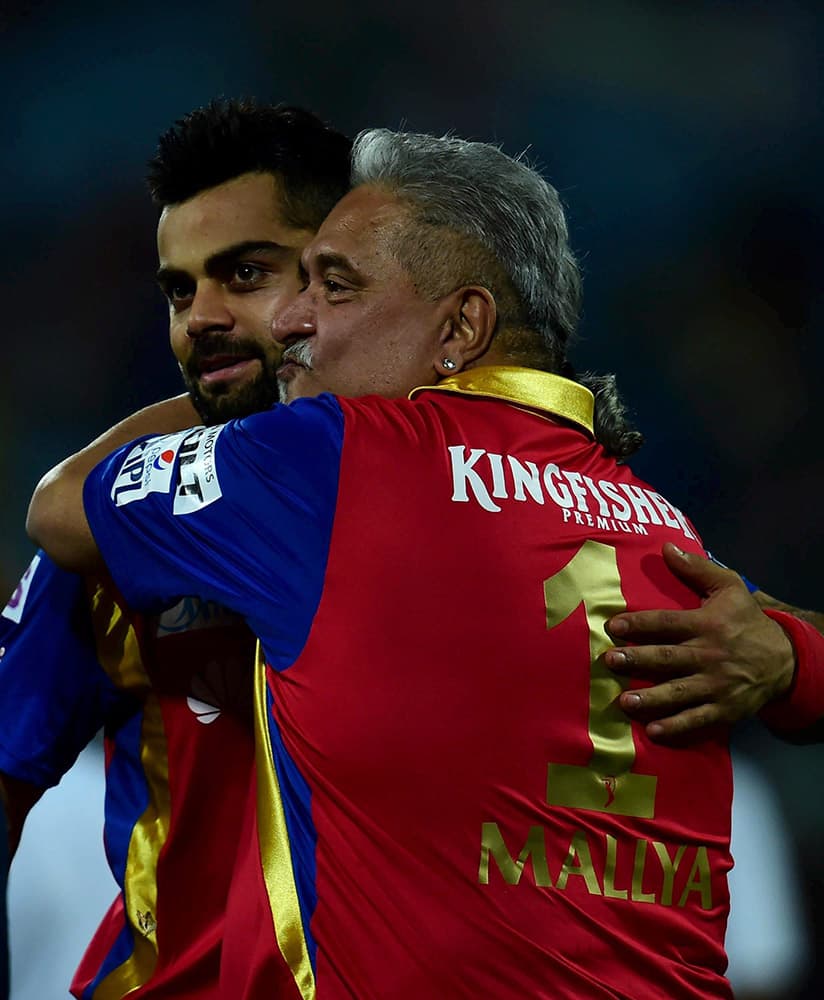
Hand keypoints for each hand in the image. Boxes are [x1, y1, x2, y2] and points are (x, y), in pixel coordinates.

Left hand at [603, 543, 795, 741]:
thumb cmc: (746, 621)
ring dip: (651, 698)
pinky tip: (653, 731)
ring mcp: (716, 685)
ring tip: (625, 701)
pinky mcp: (724, 709)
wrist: (784, 659)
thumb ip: (696, 569)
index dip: (640, 624)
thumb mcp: (729, 587)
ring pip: (679, 692)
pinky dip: (676, 727)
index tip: (612, 626)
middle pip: (668, 658)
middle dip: (638, 660)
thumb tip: (666, 548)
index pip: (667, 622)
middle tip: (610, 661)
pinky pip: (697, 720)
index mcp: (706, 624)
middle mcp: (709, 655)